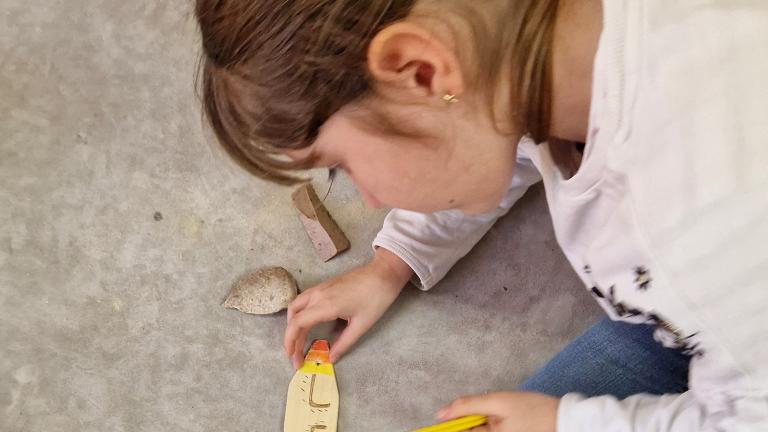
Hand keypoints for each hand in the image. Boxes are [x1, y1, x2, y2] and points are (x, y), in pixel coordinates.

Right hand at [284, 248, 412, 367]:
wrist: (383, 273)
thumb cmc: (376, 298)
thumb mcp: (361, 325)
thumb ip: (344, 343)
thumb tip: (331, 358)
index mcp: (326, 305)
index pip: (297, 324)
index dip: (290, 342)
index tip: (293, 358)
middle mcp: (318, 295)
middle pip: (293, 316)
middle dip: (290, 337)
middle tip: (296, 355)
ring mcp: (320, 288)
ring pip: (296, 306)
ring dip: (293, 324)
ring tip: (299, 341)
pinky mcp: (325, 285)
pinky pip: (304, 299)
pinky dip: (300, 313)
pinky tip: (307, 324)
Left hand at [436, 392, 559, 431]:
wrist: (565, 420)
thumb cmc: (533, 410)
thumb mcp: (498, 402)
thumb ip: (467, 406)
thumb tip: (439, 413)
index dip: (444, 428)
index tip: (428, 426)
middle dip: (464, 424)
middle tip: (478, 415)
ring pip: (479, 431)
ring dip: (477, 424)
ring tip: (500, 416)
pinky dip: (486, 426)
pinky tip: (502, 421)